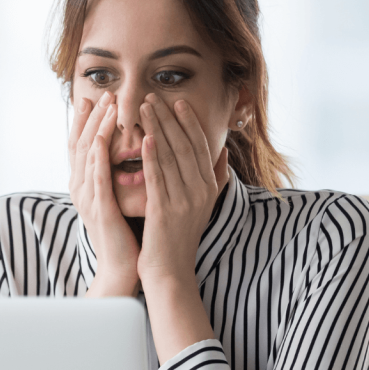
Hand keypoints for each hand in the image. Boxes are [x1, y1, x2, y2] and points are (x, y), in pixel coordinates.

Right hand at [69, 92, 140, 296]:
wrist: (122, 269)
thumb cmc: (128, 234)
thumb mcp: (122, 199)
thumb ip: (123, 175)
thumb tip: (135, 152)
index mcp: (87, 185)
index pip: (85, 145)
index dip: (89, 120)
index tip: (97, 97)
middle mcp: (81, 188)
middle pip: (82, 143)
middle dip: (92, 116)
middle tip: (102, 92)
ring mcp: (88, 198)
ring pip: (89, 154)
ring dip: (96, 127)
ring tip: (106, 105)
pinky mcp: (99, 209)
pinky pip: (97, 177)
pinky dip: (100, 155)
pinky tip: (105, 137)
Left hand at [136, 94, 229, 283]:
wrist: (171, 272)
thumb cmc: (180, 237)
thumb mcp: (204, 206)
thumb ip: (216, 178)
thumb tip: (224, 153)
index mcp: (209, 187)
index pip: (200, 146)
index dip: (189, 122)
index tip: (177, 102)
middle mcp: (200, 192)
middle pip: (184, 146)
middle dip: (169, 119)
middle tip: (154, 96)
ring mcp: (184, 201)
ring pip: (170, 156)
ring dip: (157, 129)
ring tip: (144, 108)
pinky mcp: (165, 211)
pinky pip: (158, 178)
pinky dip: (152, 157)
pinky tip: (145, 138)